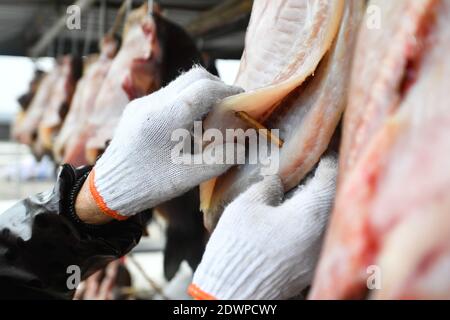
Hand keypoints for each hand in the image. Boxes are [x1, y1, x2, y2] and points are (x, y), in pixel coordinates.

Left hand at [88, 67, 242, 219]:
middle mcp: (153, 103)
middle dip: (217, 86)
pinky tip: (189, 123)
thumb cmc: (149, 185)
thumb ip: (220, 159)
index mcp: (166, 118)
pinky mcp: (137, 108)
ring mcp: (143, 103)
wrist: (108, 188)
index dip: (228, 91)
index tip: (242, 100)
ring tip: (211, 115)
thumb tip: (242, 143)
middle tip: (230, 105)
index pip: (205, 89)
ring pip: (180, 83)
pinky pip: (168, 94)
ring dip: (201, 92)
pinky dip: (186, 100)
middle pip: (194, 76)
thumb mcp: (189, 177)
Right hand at [189, 155, 337, 299]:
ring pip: (330, 217)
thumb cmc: (237, 248)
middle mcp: (324, 234)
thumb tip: (277, 180)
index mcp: (311, 213)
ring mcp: (320, 253)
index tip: (322, 146)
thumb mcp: (246, 207)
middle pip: (335, 197)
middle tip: (313, 164)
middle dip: (326, 179)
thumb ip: (267, 187)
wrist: (233, 293)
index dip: (326, 158)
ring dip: (321, 200)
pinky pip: (321, 235)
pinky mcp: (311, 267)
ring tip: (304, 187)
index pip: (330, 176)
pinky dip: (314, 220)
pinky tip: (297, 215)